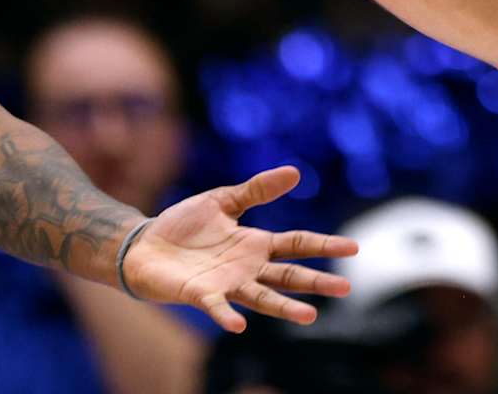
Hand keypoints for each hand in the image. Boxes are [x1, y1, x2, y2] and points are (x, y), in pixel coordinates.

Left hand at [125, 165, 357, 331]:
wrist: (144, 244)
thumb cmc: (183, 225)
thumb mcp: (223, 199)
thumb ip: (257, 190)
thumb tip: (295, 172)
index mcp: (256, 244)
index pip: (298, 245)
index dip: (324, 245)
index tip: (353, 248)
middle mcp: (247, 268)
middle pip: (289, 276)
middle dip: (317, 282)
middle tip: (346, 288)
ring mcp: (227, 284)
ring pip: (263, 297)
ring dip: (286, 308)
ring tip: (310, 316)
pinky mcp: (201, 295)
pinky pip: (218, 307)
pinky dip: (228, 316)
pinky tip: (240, 324)